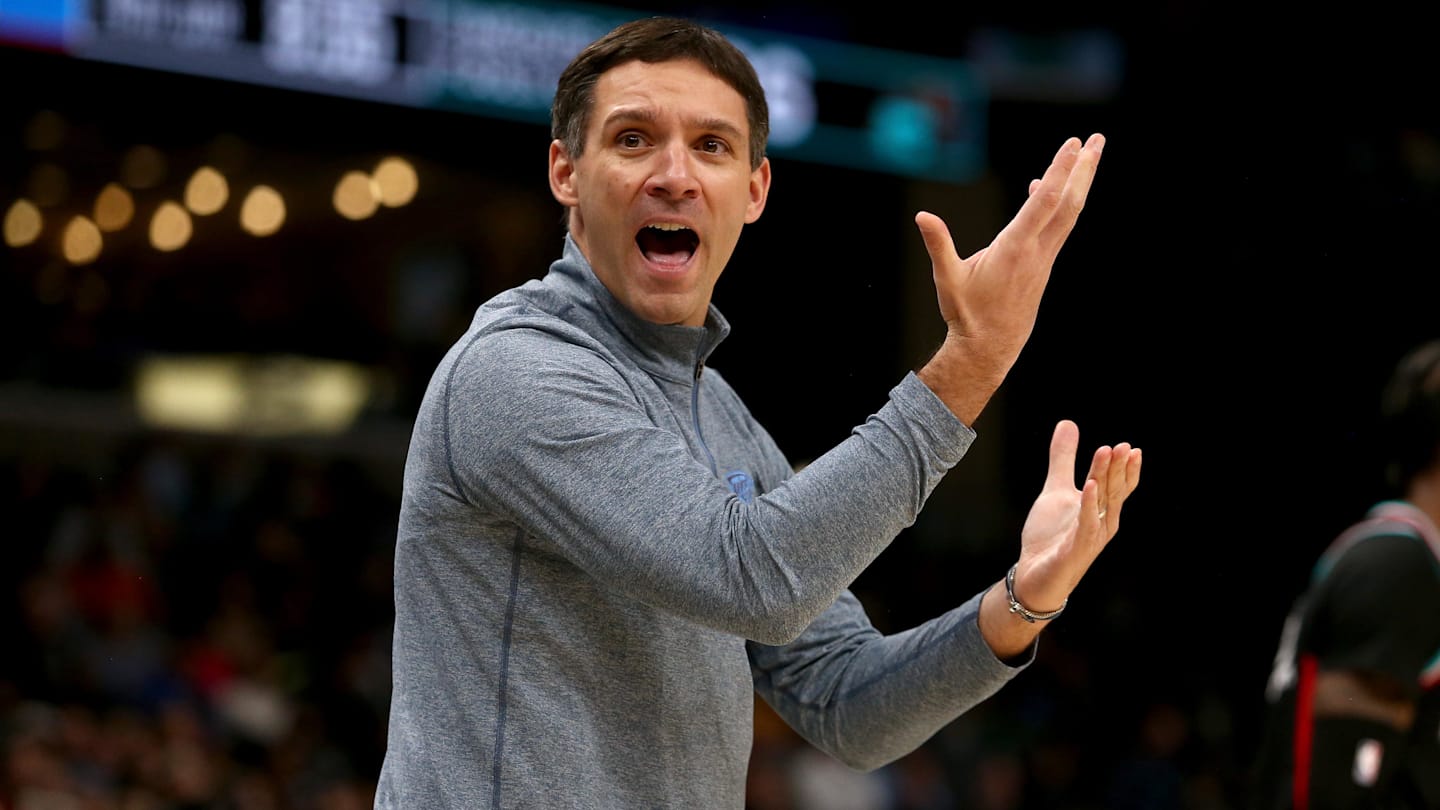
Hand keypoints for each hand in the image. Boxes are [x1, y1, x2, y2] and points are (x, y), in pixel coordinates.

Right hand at [912, 134, 1104, 422]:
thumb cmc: (968, 314)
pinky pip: (1057, 226)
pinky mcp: (1042, 264)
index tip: (1074, 144)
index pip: (1045, 203)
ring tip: (1090, 155)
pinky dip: (1058, 202)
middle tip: (1097, 139)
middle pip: (1069, 203)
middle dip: (1084, 170)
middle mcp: (1036, 251)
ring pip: (1069, 213)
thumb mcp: (948, 279)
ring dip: (1080, 183)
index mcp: (1015, 249)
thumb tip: (922, 216)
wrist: (990, 347)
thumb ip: (938, 245)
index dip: (1059, 171)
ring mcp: (1044, 258)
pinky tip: (1041, 188)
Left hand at [1011, 419, 1140, 612]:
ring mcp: (1091, 537)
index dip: (1125, 468)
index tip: (1129, 447)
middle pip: (1113, 491)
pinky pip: (1086, 525)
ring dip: (1106, 478)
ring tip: (1107, 454)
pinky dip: (1089, 505)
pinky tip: (1089, 487)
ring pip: (1103, 504)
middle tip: (1123, 446)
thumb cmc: (1051, 537)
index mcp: (1101, 510)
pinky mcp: (1076, 549)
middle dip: (1118, 468)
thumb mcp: (1056, 490)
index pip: (1119, 486)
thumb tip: (1068, 424)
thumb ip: (1063, 459)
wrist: (1033, 575)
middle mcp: (1102, 523)